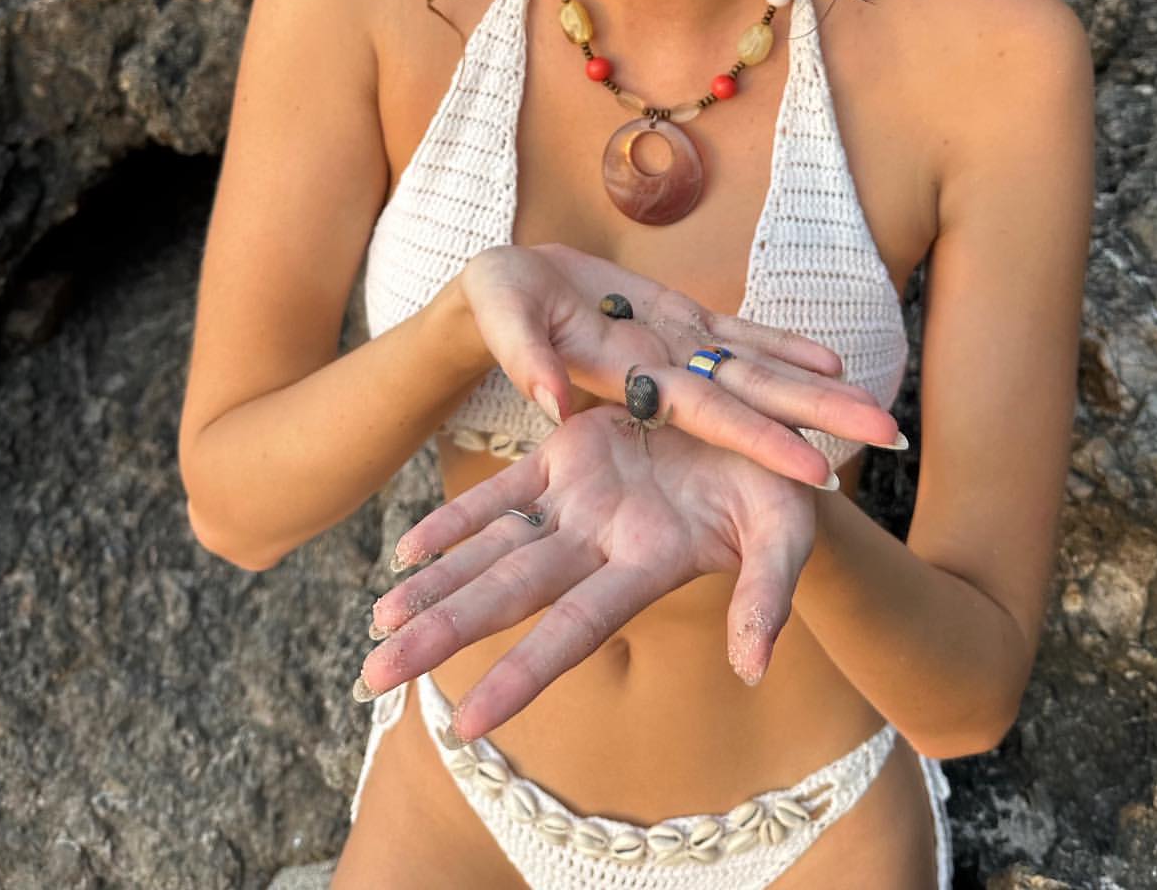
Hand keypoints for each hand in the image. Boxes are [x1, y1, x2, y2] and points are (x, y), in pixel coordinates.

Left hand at [359, 406, 817, 738]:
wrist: (762, 431)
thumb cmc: (783, 491)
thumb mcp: (785, 532)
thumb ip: (768, 593)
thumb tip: (753, 667)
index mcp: (646, 564)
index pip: (574, 630)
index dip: (523, 673)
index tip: (466, 724)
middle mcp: (599, 544)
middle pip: (509, 596)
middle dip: (442, 634)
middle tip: (371, 678)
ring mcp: (578, 500)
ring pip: (493, 549)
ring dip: (435, 584)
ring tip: (376, 622)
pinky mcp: (569, 455)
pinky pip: (503, 493)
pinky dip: (456, 519)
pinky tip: (409, 550)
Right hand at [459, 241, 902, 489]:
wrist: (498, 290)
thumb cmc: (495, 306)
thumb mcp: (503, 322)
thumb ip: (526, 360)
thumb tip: (551, 405)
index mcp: (630, 385)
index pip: (711, 415)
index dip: (762, 441)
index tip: (818, 473)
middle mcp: (667, 374)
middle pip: (757, 398)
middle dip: (821, 417)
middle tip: (892, 436)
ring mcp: (679, 347)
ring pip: (758, 370)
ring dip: (816, 388)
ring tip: (878, 406)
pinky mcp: (680, 320)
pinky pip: (739, 336)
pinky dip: (783, 344)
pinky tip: (829, 360)